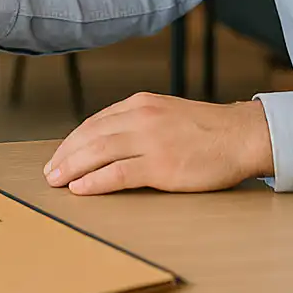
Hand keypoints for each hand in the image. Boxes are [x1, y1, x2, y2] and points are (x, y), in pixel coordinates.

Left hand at [42, 93, 272, 194]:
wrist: (242, 135)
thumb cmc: (208, 129)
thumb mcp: (167, 113)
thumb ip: (140, 122)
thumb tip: (110, 140)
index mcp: (141, 104)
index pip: (95, 122)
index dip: (73, 141)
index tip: (60, 155)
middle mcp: (141, 117)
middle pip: (90, 135)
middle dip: (66, 155)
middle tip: (50, 172)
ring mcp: (150, 141)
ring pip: (98, 152)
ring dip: (72, 168)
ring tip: (57, 182)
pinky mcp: (161, 165)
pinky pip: (118, 173)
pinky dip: (95, 181)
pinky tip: (81, 188)